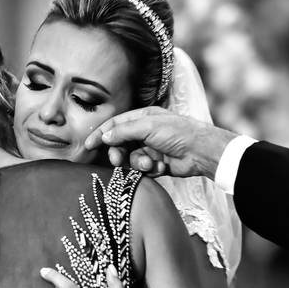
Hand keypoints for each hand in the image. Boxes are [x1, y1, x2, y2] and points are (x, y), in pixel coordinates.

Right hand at [84, 107, 237, 178]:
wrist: (200, 152)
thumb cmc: (177, 133)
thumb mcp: (148, 127)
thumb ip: (124, 131)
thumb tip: (105, 136)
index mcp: (142, 118)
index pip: (115, 125)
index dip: (101, 134)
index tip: (88, 146)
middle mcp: (145, 132)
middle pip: (120, 144)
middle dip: (119, 154)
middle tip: (117, 161)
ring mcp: (151, 148)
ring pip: (132, 159)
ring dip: (138, 163)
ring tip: (149, 163)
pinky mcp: (157, 164)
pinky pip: (143, 169)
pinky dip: (150, 169)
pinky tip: (161, 167)